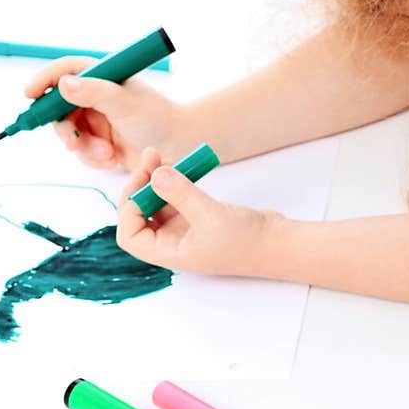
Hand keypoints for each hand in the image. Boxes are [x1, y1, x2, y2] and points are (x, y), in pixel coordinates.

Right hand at [22, 57, 180, 170]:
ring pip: (69, 134)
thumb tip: (63, 84)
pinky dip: (93, 158)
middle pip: (59, 108)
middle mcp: (95, 95)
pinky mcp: (100, 140)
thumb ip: (94, 93)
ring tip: (108, 155)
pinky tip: (112, 161)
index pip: (64, 70)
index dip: (44, 80)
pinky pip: (81, 151)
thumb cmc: (158, 118)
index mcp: (102, 76)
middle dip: (65, 129)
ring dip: (84, 148)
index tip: (29, 94)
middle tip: (73, 144)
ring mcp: (96, 118)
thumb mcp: (125, 103)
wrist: (179, 147)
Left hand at [116, 149, 281, 277]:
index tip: (142, 182)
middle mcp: (172, 242)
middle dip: (140, 186)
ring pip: (157, 203)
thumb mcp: (211, 216)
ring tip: (161, 156)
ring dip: (155, 180)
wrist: (279, 244)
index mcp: (169, 253)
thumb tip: (154, 174)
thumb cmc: (247, 241)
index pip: (130, 236)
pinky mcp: (198, 216)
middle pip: (139, 216)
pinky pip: (176, 197)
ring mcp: (185, 229)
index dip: (129, 208)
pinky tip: (178, 165)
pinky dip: (174, 181)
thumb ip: (181, 194)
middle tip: (150, 159)